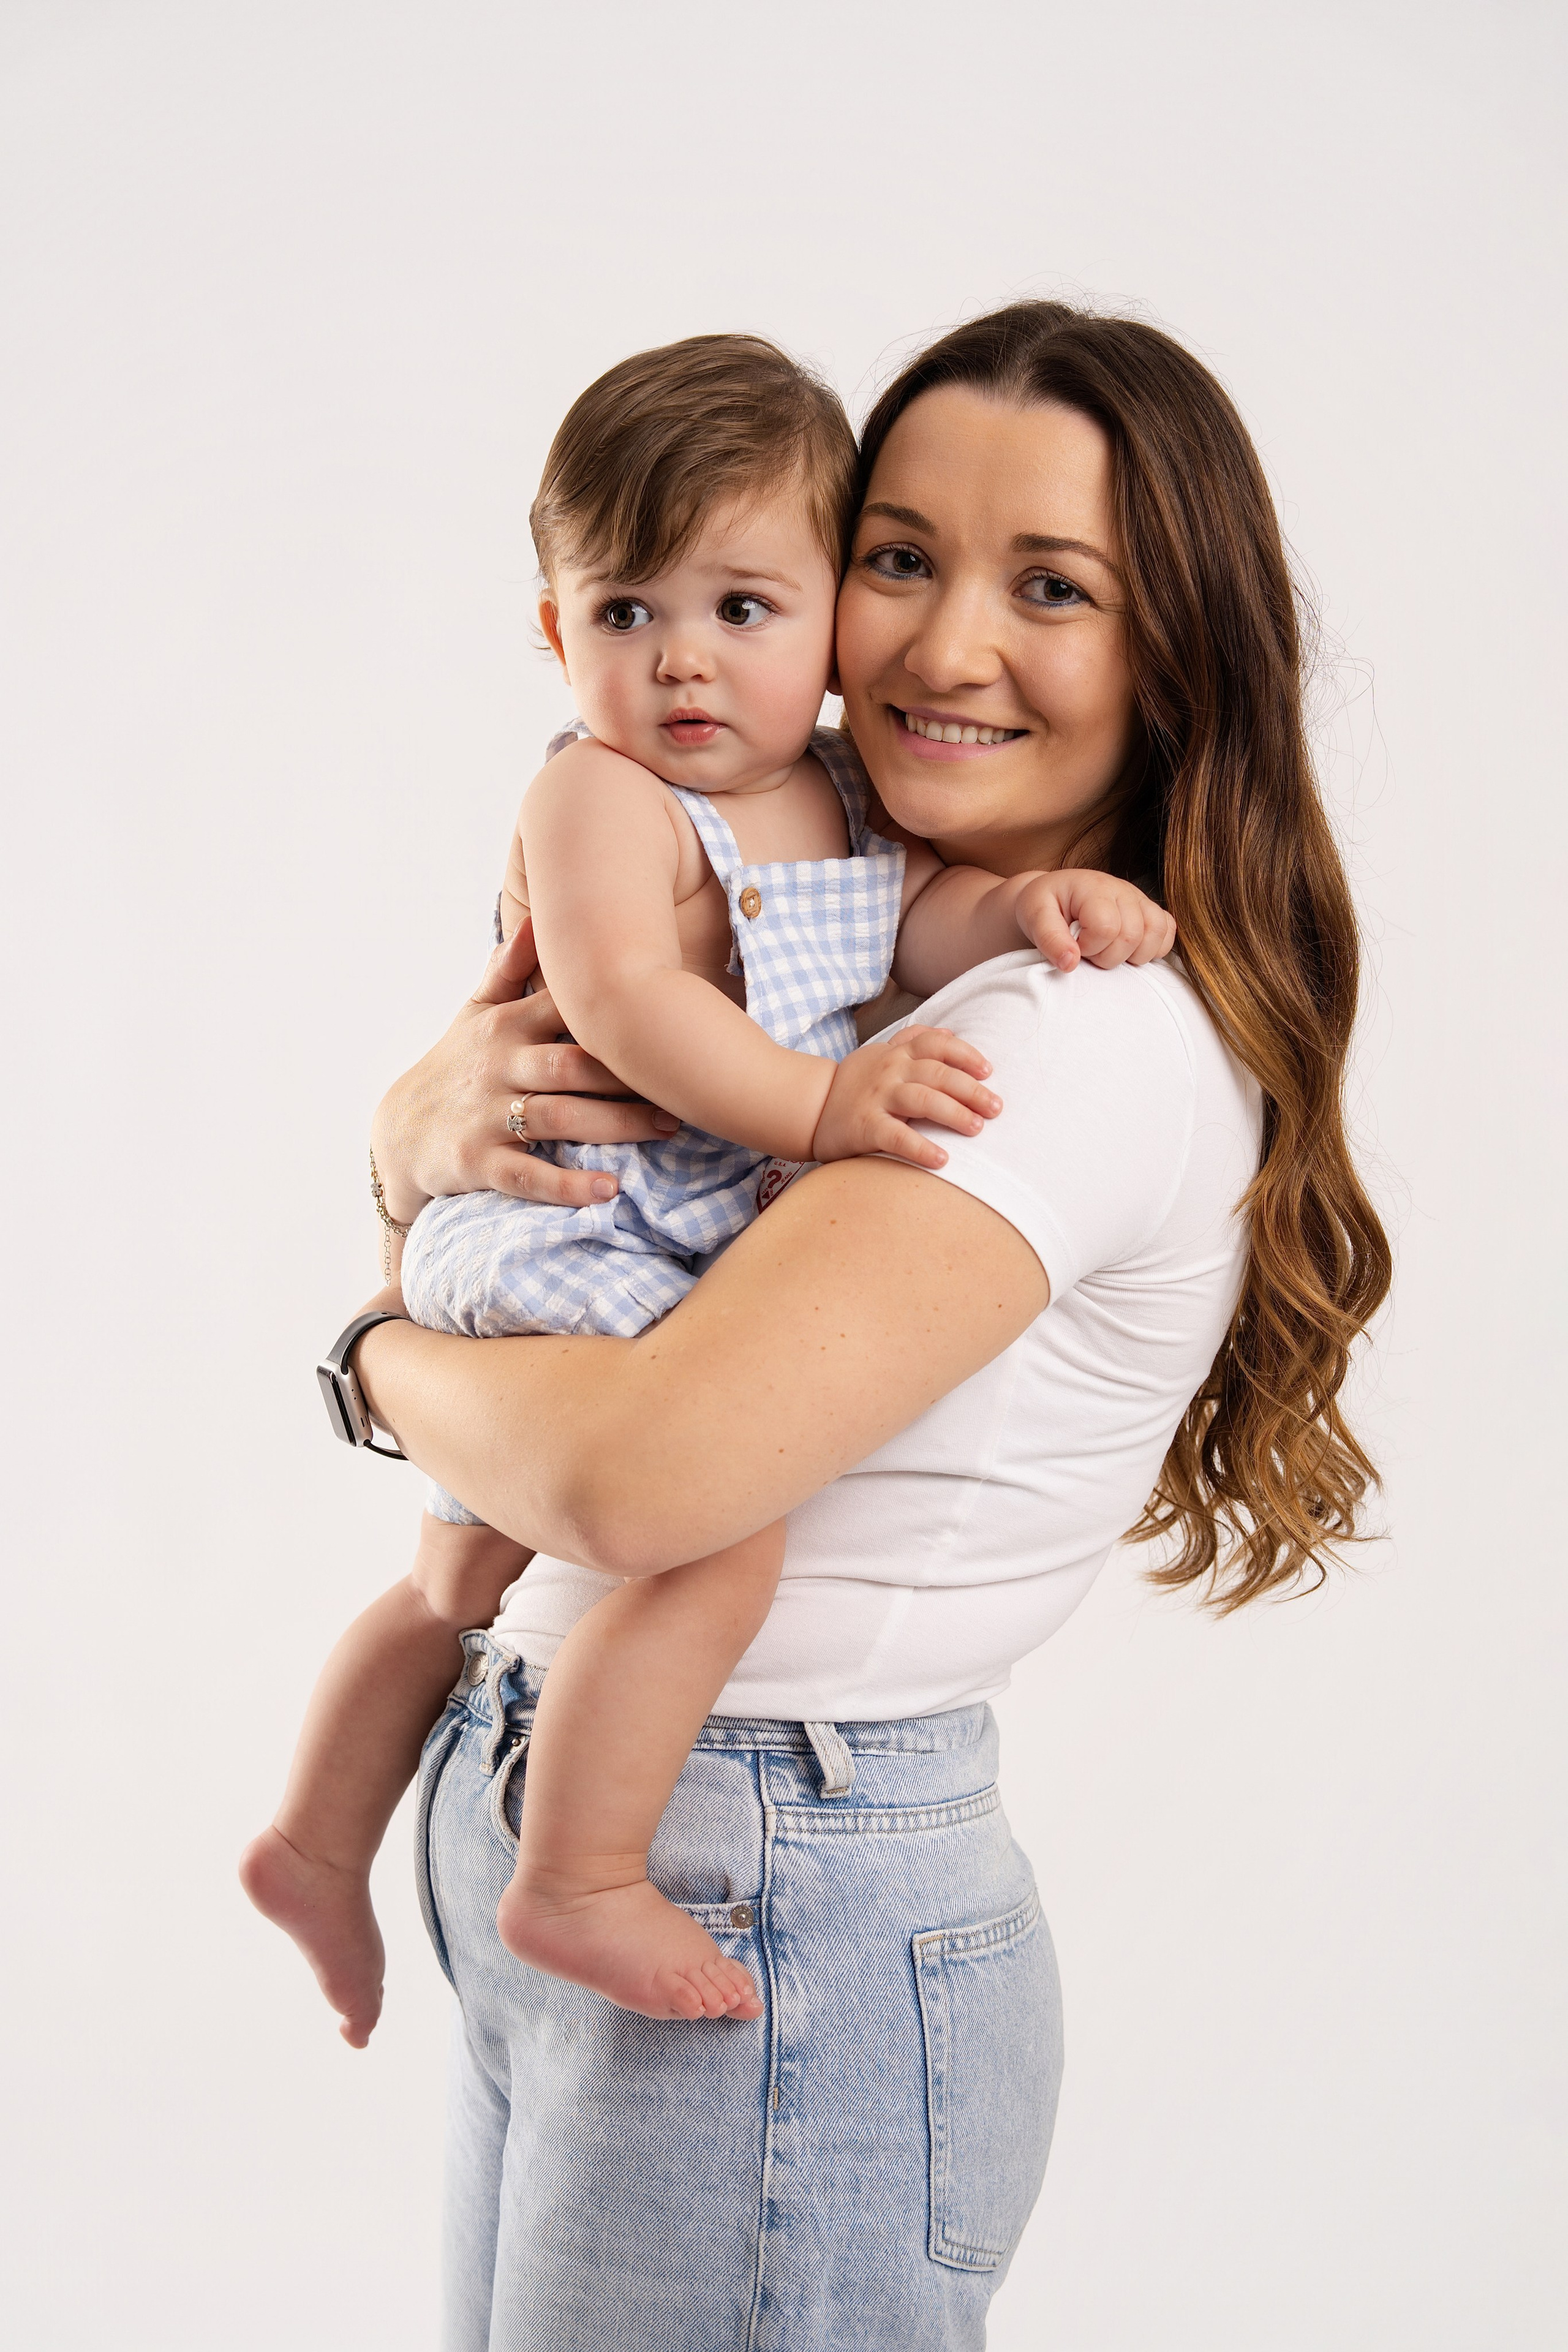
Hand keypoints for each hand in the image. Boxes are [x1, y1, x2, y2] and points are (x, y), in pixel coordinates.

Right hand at [370, 918, 680, 1218]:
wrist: (400, 1133)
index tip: (670, 1015)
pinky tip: (609, 1191)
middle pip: (573, 1065)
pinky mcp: (478, 1161)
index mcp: (506, 1026)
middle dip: (629, 1076)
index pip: (567, 1009)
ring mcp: (486, 1115)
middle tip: (683, 1087)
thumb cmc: (456, 1066)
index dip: (616, 1011)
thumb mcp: (475, 1013)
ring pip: (559, 1118)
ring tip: (667, 1131)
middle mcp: (498, 1066)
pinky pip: (528, 1175)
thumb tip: (535, 917)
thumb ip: (508, 969)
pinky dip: (568, 1185)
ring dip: (617, 1127)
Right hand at [810, 1026, 999, 1172]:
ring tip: (977, 1128)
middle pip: (938, 1073)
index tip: (988, 1071)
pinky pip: (897, 1136)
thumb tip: (949, 1031)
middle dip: (972, 1090)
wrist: (809, 1108)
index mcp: (897, 1053)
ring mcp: (876, 1098)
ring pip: (923, 1100)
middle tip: (997, 1108)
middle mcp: (889, 1071)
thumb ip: (912, 1040)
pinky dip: (921, 1148)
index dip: (965, 1055)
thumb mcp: (880, 1053)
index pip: (937, 1044)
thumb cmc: (853, 1083)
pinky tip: (942, 1160)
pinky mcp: (865, 1127)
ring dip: (954, 1113)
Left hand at [1014, 871, 1176, 971]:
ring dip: (1132, 955)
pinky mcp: (1149, 911)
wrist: (1053, 896)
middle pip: (1132, 936)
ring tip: (1107, 952)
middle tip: (1088, 953)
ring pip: (1156, 934)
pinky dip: (1153, 948)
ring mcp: (1139, 899)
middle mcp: (1122, 889)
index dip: (1089, 947)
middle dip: (1107, 957)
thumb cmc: (1043, 907)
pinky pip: (1168, 932)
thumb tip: (1070, 963)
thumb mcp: (1034, 918)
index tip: (1074, 947)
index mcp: (1093, 887)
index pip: (1106, 927)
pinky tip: (1129, 951)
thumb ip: (1049, 940)